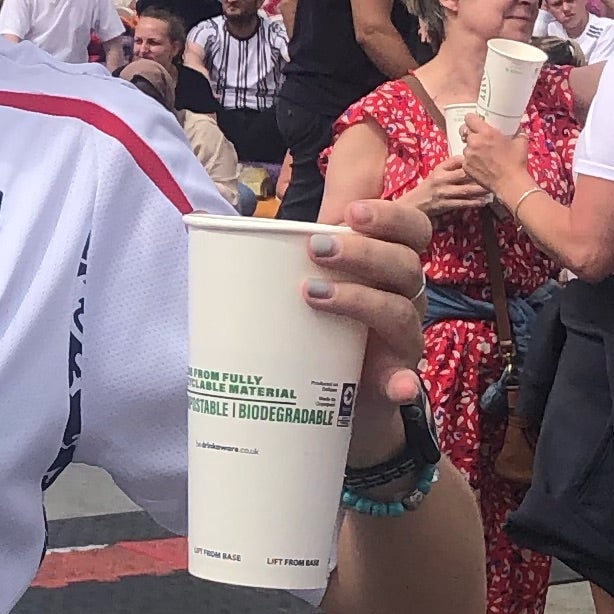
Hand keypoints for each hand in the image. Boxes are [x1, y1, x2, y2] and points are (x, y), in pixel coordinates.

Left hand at [302, 195, 433, 440]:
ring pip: (399, 312)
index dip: (390, 216)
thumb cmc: (319, 327)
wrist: (339, 401)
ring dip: (361, 299)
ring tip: (313, 294)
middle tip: (317, 248)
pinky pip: (406, 381)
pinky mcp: (394, 380)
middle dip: (364, 252)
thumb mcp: (305, 282)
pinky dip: (402, 381)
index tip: (350, 212)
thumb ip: (279, 251)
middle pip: (405, 264)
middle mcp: (403, 297)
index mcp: (387, 266)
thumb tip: (204, 221)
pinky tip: (395, 383)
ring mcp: (403, 339)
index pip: (410, 230)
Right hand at [417, 151, 489, 212]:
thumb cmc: (429, 187)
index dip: (473, 161)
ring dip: (480, 190)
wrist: (415, 205)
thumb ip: (452, 164)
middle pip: (464, 175)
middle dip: (480, 175)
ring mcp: (444, 193)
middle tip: (495, 174)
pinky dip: (474, 203)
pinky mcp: (445, 205)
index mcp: (441, 170)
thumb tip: (468, 157)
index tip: (487, 160)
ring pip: (466, 190)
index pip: (458, 162)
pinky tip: (484, 202)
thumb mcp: (437, 172)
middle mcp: (442, 180)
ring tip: (493, 188)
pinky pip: (462, 203)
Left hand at [457, 115, 524, 199]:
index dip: (471, 119)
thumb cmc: (516, 162)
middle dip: (469, 132)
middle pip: (464, 131)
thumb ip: (517, 132)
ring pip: (465, 146)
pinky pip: (465, 160)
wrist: (510, 183)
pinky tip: (481, 164)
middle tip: (478, 137)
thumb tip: (518, 128)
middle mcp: (474, 142)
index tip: (475, 122)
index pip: (469, 118)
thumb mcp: (521, 142)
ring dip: (471, 148)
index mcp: (486, 133)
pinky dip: (471, 161)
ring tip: (483, 154)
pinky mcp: (466, 167)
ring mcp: (468, 155)